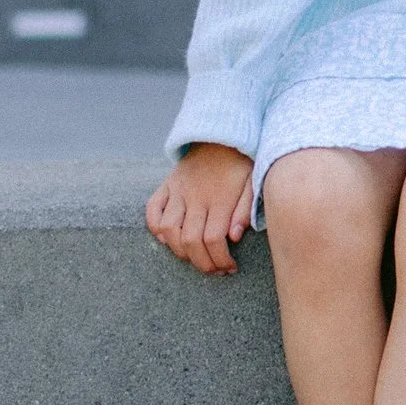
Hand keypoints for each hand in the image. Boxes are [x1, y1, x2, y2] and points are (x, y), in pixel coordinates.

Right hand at [146, 142, 254, 273]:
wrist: (221, 134)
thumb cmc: (240, 164)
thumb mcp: (253, 183)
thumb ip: (245, 210)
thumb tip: (234, 237)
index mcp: (219, 198)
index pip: (213, 240)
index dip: (220, 260)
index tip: (229, 268)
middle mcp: (195, 196)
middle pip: (190, 240)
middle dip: (202, 263)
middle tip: (214, 270)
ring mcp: (178, 191)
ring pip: (168, 229)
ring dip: (179, 250)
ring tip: (194, 257)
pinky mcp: (167, 185)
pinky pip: (152, 209)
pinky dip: (155, 227)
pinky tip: (168, 239)